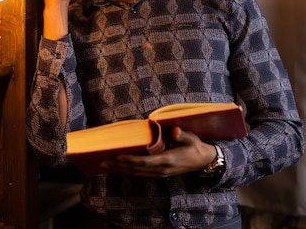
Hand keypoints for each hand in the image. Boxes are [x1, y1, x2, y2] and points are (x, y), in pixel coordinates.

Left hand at [100, 127, 216, 177]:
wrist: (203, 161)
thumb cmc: (195, 147)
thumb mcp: (192, 139)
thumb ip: (183, 135)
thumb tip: (175, 131)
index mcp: (168, 160)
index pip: (145, 162)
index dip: (131, 160)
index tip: (118, 156)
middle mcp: (162, 169)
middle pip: (137, 170)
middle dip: (119, 166)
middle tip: (102, 161)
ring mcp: (160, 173)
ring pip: (136, 173)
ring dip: (120, 170)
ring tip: (105, 165)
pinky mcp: (158, 174)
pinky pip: (140, 174)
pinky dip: (127, 171)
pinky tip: (118, 168)